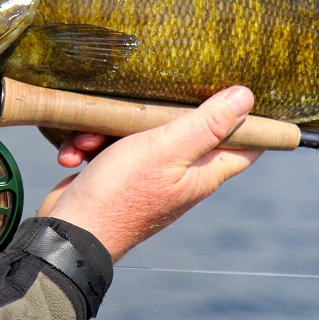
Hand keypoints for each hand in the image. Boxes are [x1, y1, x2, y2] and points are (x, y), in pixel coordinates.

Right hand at [39, 86, 261, 260]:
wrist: (67, 232)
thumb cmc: (120, 193)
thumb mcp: (167, 149)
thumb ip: (207, 124)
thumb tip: (246, 96)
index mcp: (203, 173)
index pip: (246, 145)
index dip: (251, 118)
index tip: (240, 87)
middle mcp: (181, 176)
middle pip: (187, 128)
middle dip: (156, 113)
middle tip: (139, 107)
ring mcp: (148, 177)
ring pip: (140, 134)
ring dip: (111, 130)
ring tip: (93, 140)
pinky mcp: (118, 176)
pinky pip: (110, 148)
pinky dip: (91, 146)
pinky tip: (75, 154)